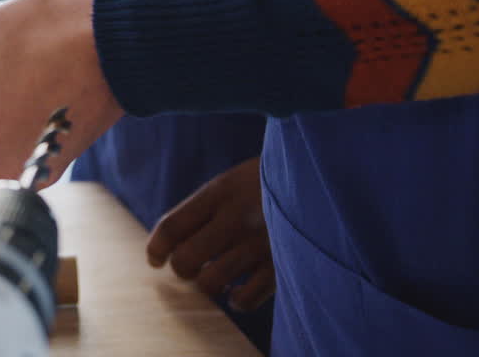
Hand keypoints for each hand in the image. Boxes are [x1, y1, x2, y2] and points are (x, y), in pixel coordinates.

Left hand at [146, 157, 273, 312]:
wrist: (322, 179)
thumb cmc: (268, 184)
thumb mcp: (233, 181)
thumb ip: (203, 209)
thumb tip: (170, 247)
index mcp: (220, 192)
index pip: (171, 227)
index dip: (155, 249)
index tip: (156, 260)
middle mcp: (237, 218)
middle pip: (185, 260)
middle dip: (182, 269)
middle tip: (192, 267)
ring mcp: (261, 243)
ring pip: (211, 283)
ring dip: (208, 284)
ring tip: (216, 276)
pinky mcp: (283, 265)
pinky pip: (245, 299)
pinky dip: (236, 300)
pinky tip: (238, 289)